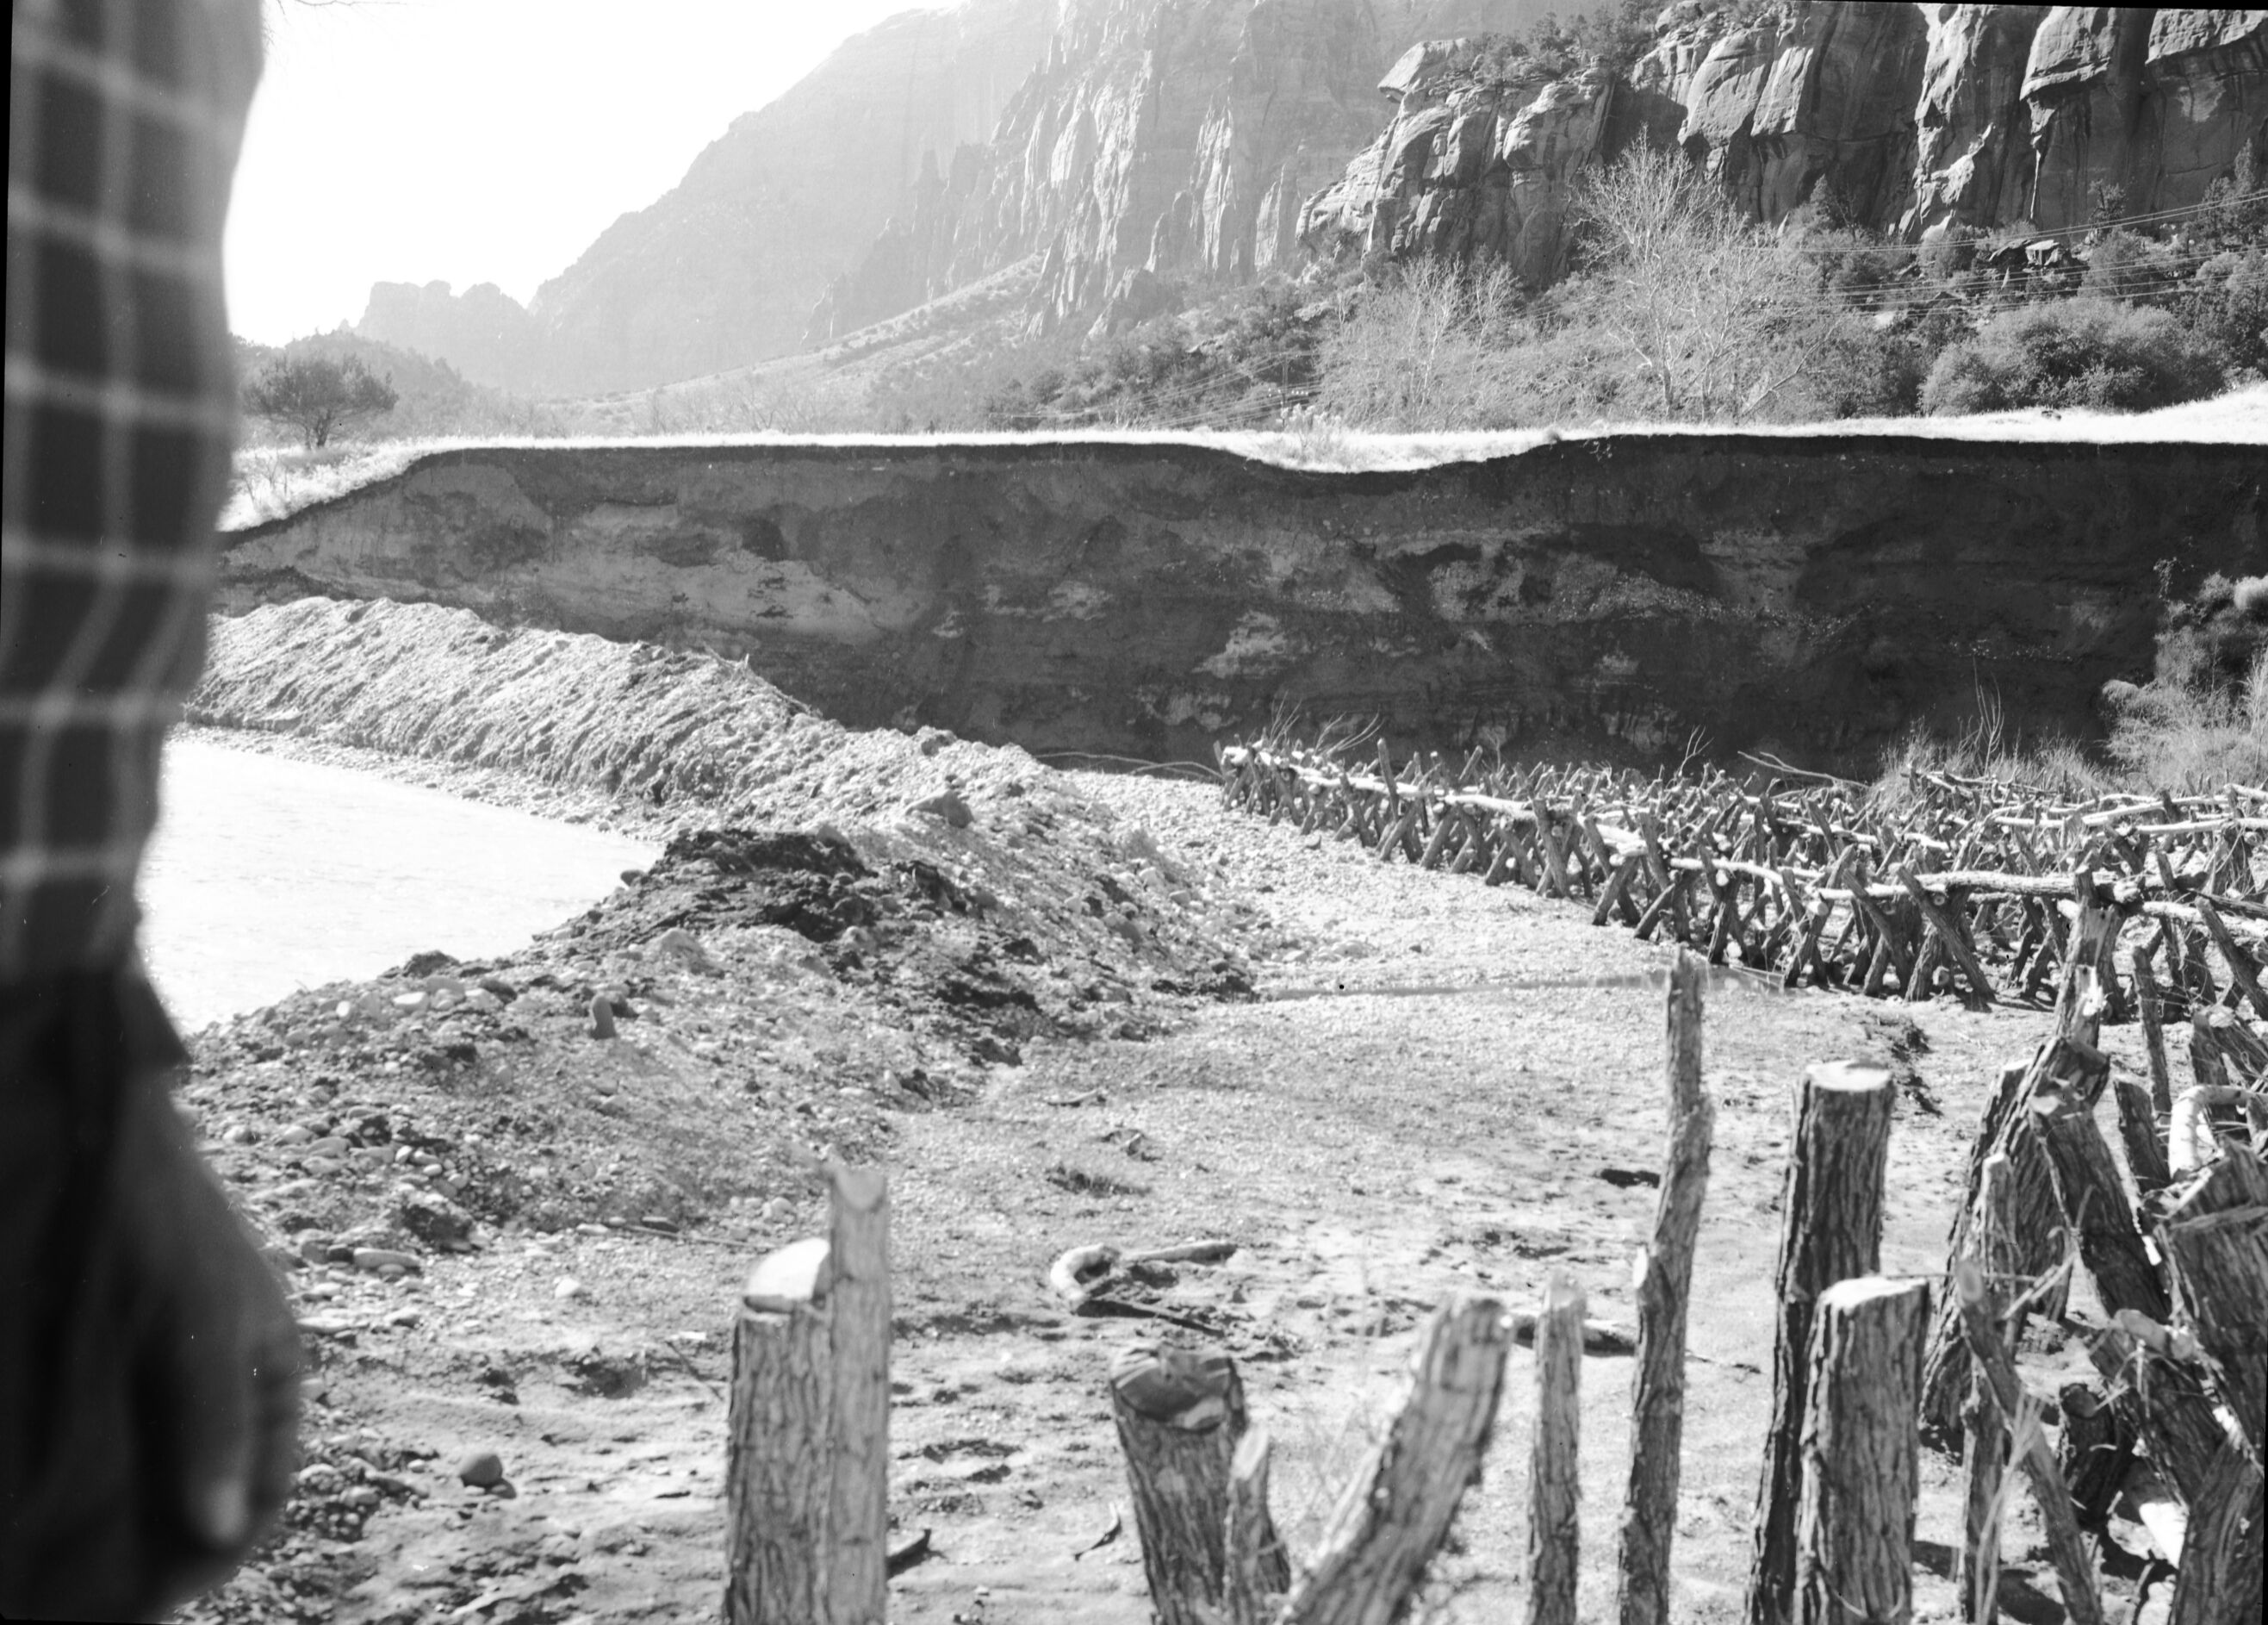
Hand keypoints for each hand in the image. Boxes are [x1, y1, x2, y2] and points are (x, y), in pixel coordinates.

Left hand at [1, 1051, 300, 1620]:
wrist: (87, 1133)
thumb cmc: (158, 1220)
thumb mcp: (196, 1328)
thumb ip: (215, 1427)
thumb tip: (222, 1533)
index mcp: (269, 1370)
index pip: (260, 1499)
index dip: (214, 1556)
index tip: (149, 1599)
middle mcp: (222, 1378)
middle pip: (201, 1492)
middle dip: (157, 1542)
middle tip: (92, 1584)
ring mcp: (167, 1370)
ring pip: (151, 1471)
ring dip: (116, 1514)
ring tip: (62, 1544)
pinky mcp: (119, 1362)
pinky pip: (113, 1441)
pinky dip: (87, 1476)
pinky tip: (46, 1488)